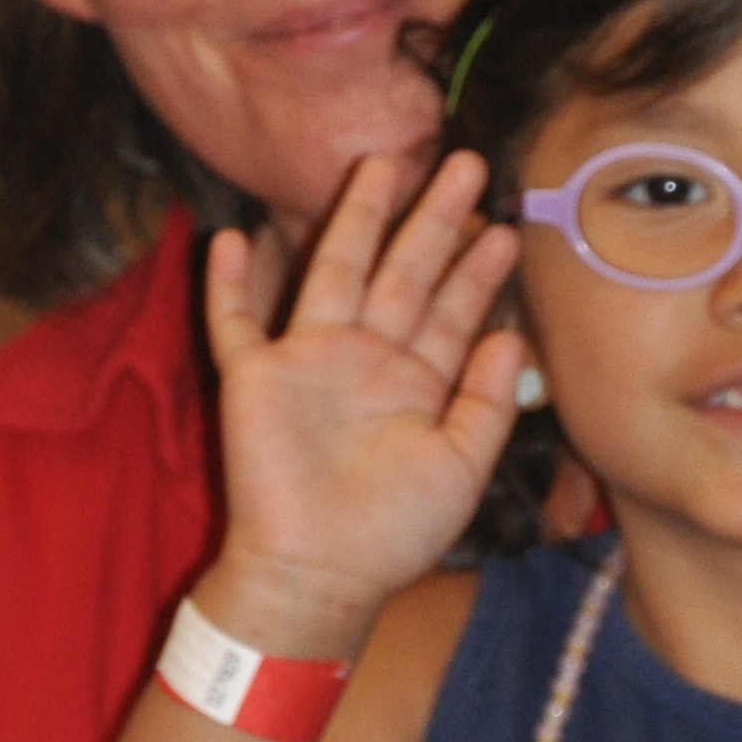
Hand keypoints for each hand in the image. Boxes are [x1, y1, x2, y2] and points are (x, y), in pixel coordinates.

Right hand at [204, 151, 524, 643]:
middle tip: (467, 164)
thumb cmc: (393, 533)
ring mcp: (309, 361)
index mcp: (416, 382)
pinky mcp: (255, 379)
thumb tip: (514, 336)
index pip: (453, 311)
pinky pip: (235, 323)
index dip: (478, 271)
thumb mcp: (461, 467)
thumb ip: (488, 402)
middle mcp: (366, 359)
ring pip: (335, 273)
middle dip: (434, 221)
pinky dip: (228, 283)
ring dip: (355, 221)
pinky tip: (227, 235)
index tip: (506, 225)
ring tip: (380, 165)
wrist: (318, 576)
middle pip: (404, 273)